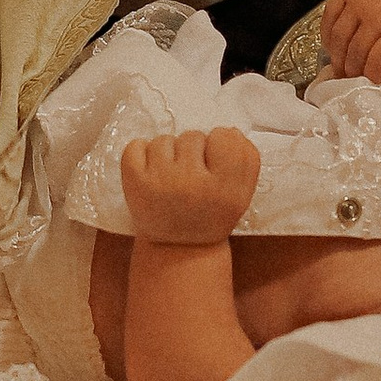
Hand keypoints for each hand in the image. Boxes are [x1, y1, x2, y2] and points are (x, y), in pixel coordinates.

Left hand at [120, 125, 263, 243]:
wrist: (176, 249)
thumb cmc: (211, 215)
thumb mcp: (241, 195)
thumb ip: (246, 159)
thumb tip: (228, 130)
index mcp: (226, 191)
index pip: (225, 137)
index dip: (218, 145)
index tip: (214, 164)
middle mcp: (194, 186)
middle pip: (194, 136)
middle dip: (193, 152)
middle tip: (191, 179)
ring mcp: (161, 183)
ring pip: (165, 139)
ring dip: (168, 154)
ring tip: (171, 179)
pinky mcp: (134, 183)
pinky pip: (136, 145)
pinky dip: (141, 154)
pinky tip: (151, 175)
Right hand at [323, 0, 380, 89]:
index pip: (378, 66)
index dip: (373, 81)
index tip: (374, 85)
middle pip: (356, 54)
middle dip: (355, 73)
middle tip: (357, 80)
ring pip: (339, 39)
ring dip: (339, 59)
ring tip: (345, 69)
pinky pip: (328, 19)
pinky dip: (328, 38)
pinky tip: (337, 48)